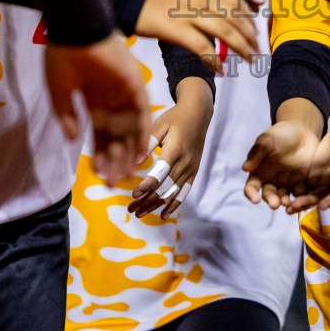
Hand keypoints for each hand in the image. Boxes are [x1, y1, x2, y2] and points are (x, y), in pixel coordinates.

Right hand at [43, 34, 149, 184]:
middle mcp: (111, 101)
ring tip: (127, 174)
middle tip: (114, 182)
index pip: (99, 134)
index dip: (99, 155)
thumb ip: (66, 115)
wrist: (77, 29)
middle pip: (116, 137)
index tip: (98, 175)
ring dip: (129, 152)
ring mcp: (124, 94)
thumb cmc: (63, 56)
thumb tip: (73, 140)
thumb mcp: (59, 90)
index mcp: (92, 102)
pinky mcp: (135, 85)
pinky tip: (141, 152)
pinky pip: (142, 113)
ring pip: (130, 130)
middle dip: (115, 160)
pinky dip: (142, 132)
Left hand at [129, 79, 213, 218]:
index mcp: (175, 149)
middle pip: (166, 186)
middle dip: (147, 200)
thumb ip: (146, 143)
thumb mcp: (159, 125)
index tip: (134, 194)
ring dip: (156, 204)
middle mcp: (185, 162)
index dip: (147, 184)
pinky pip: (184, 192)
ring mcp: (191, 168)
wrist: (198, 115)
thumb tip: (133, 162)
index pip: (161, 172)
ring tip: (139, 213)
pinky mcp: (193, 171)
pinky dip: (174, 204)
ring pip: (173, 192)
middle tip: (131, 209)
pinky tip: (163, 215)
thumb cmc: (174, 118)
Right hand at [135, 0, 258, 62]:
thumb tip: (223, 17)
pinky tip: (221, 70)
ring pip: (226, 31)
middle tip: (258, 50)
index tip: (257, 31)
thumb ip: (205, 0)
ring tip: (249, 60)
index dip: (250, 18)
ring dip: (241, 47)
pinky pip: (203, 47)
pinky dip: (215, 60)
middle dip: (251, 36)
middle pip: (236, 17)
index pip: (236, 1)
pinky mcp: (178, 29)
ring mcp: (190, 13)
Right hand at [242, 120, 322, 210]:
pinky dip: (301, 199)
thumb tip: (245, 168)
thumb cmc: (279, 135)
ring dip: (285, 202)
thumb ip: (257, 153)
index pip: (251, 188)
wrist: (301, 132)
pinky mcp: (302, 185)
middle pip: (269, 196)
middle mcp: (271, 182)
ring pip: (284, 198)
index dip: (251, 195)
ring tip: (288, 203)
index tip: (255, 200)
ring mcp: (287, 185)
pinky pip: (301, 195)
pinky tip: (303, 199)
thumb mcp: (266, 140)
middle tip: (275, 204)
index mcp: (259, 173)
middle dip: (271, 201)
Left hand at [285, 121, 329, 213]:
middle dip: (309, 204)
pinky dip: (294, 192)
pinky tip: (282, 195)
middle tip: (295, 207)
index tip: (322, 206)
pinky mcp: (312, 174)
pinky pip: (302, 185)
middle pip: (320, 198)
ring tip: (287, 207)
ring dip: (299, 202)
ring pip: (309, 195)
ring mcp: (322, 180)